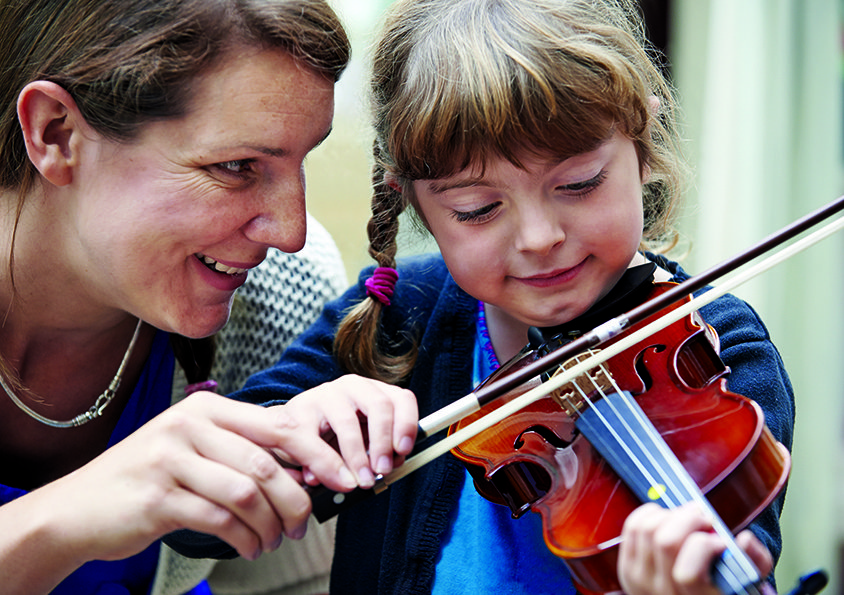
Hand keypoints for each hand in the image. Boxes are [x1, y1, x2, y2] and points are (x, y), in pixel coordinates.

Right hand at [11, 380, 415, 566]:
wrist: (79, 509)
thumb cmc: (149, 479)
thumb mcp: (195, 449)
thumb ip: (243, 449)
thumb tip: (306, 467)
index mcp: (207, 409)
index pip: (279, 425)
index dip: (318, 453)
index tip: (343, 477)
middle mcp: (189, 426)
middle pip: (267, 463)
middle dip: (297, 499)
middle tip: (306, 524)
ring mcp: (170, 460)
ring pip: (247, 493)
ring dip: (271, 524)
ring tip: (275, 540)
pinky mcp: (158, 497)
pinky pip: (221, 519)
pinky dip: (245, 538)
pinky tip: (251, 546)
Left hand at [617, 503, 773, 594]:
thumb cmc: (725, 586)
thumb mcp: (748, 579)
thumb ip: (755, 560)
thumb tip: (744, 539)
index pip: (687, 573)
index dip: (706, 547)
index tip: (721, 541)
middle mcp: (663, 593)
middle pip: (665, 541)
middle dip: (689, 519)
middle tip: (705, 518)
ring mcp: (640, 581)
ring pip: (647, 529)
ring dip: (671, 514)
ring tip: (688, 519)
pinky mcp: (627, 566)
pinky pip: (633, 526)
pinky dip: (651, 513)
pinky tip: (668, 518)